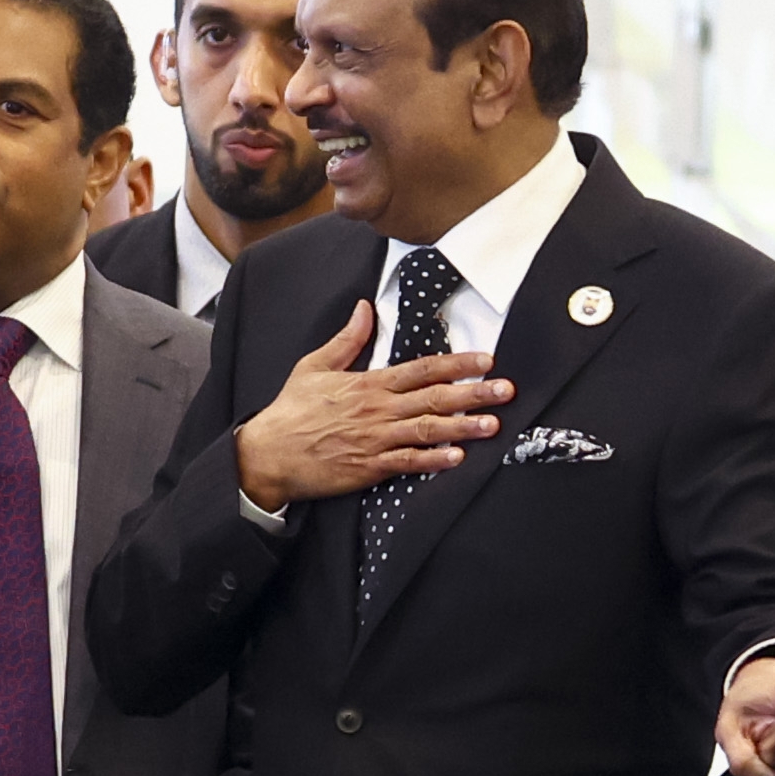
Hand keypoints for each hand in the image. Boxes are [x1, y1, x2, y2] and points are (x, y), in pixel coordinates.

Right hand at [234, 296, 507, 510]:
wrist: (268, 454)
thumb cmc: (291, 411)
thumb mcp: (314, 365)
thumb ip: (346, 339)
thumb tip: (364, 307)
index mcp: (368, 383)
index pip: (422, 369)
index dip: (457, 363)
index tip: (486, 360)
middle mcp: (377, 409)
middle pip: (434, 398)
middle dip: (474, 393)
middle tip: (506, 390)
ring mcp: (375, 439)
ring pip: (427, 430)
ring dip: (463, 427)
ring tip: (493, 425)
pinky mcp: (369, 468)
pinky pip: (408, 463)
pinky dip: (433, 460)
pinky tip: (457, 458)